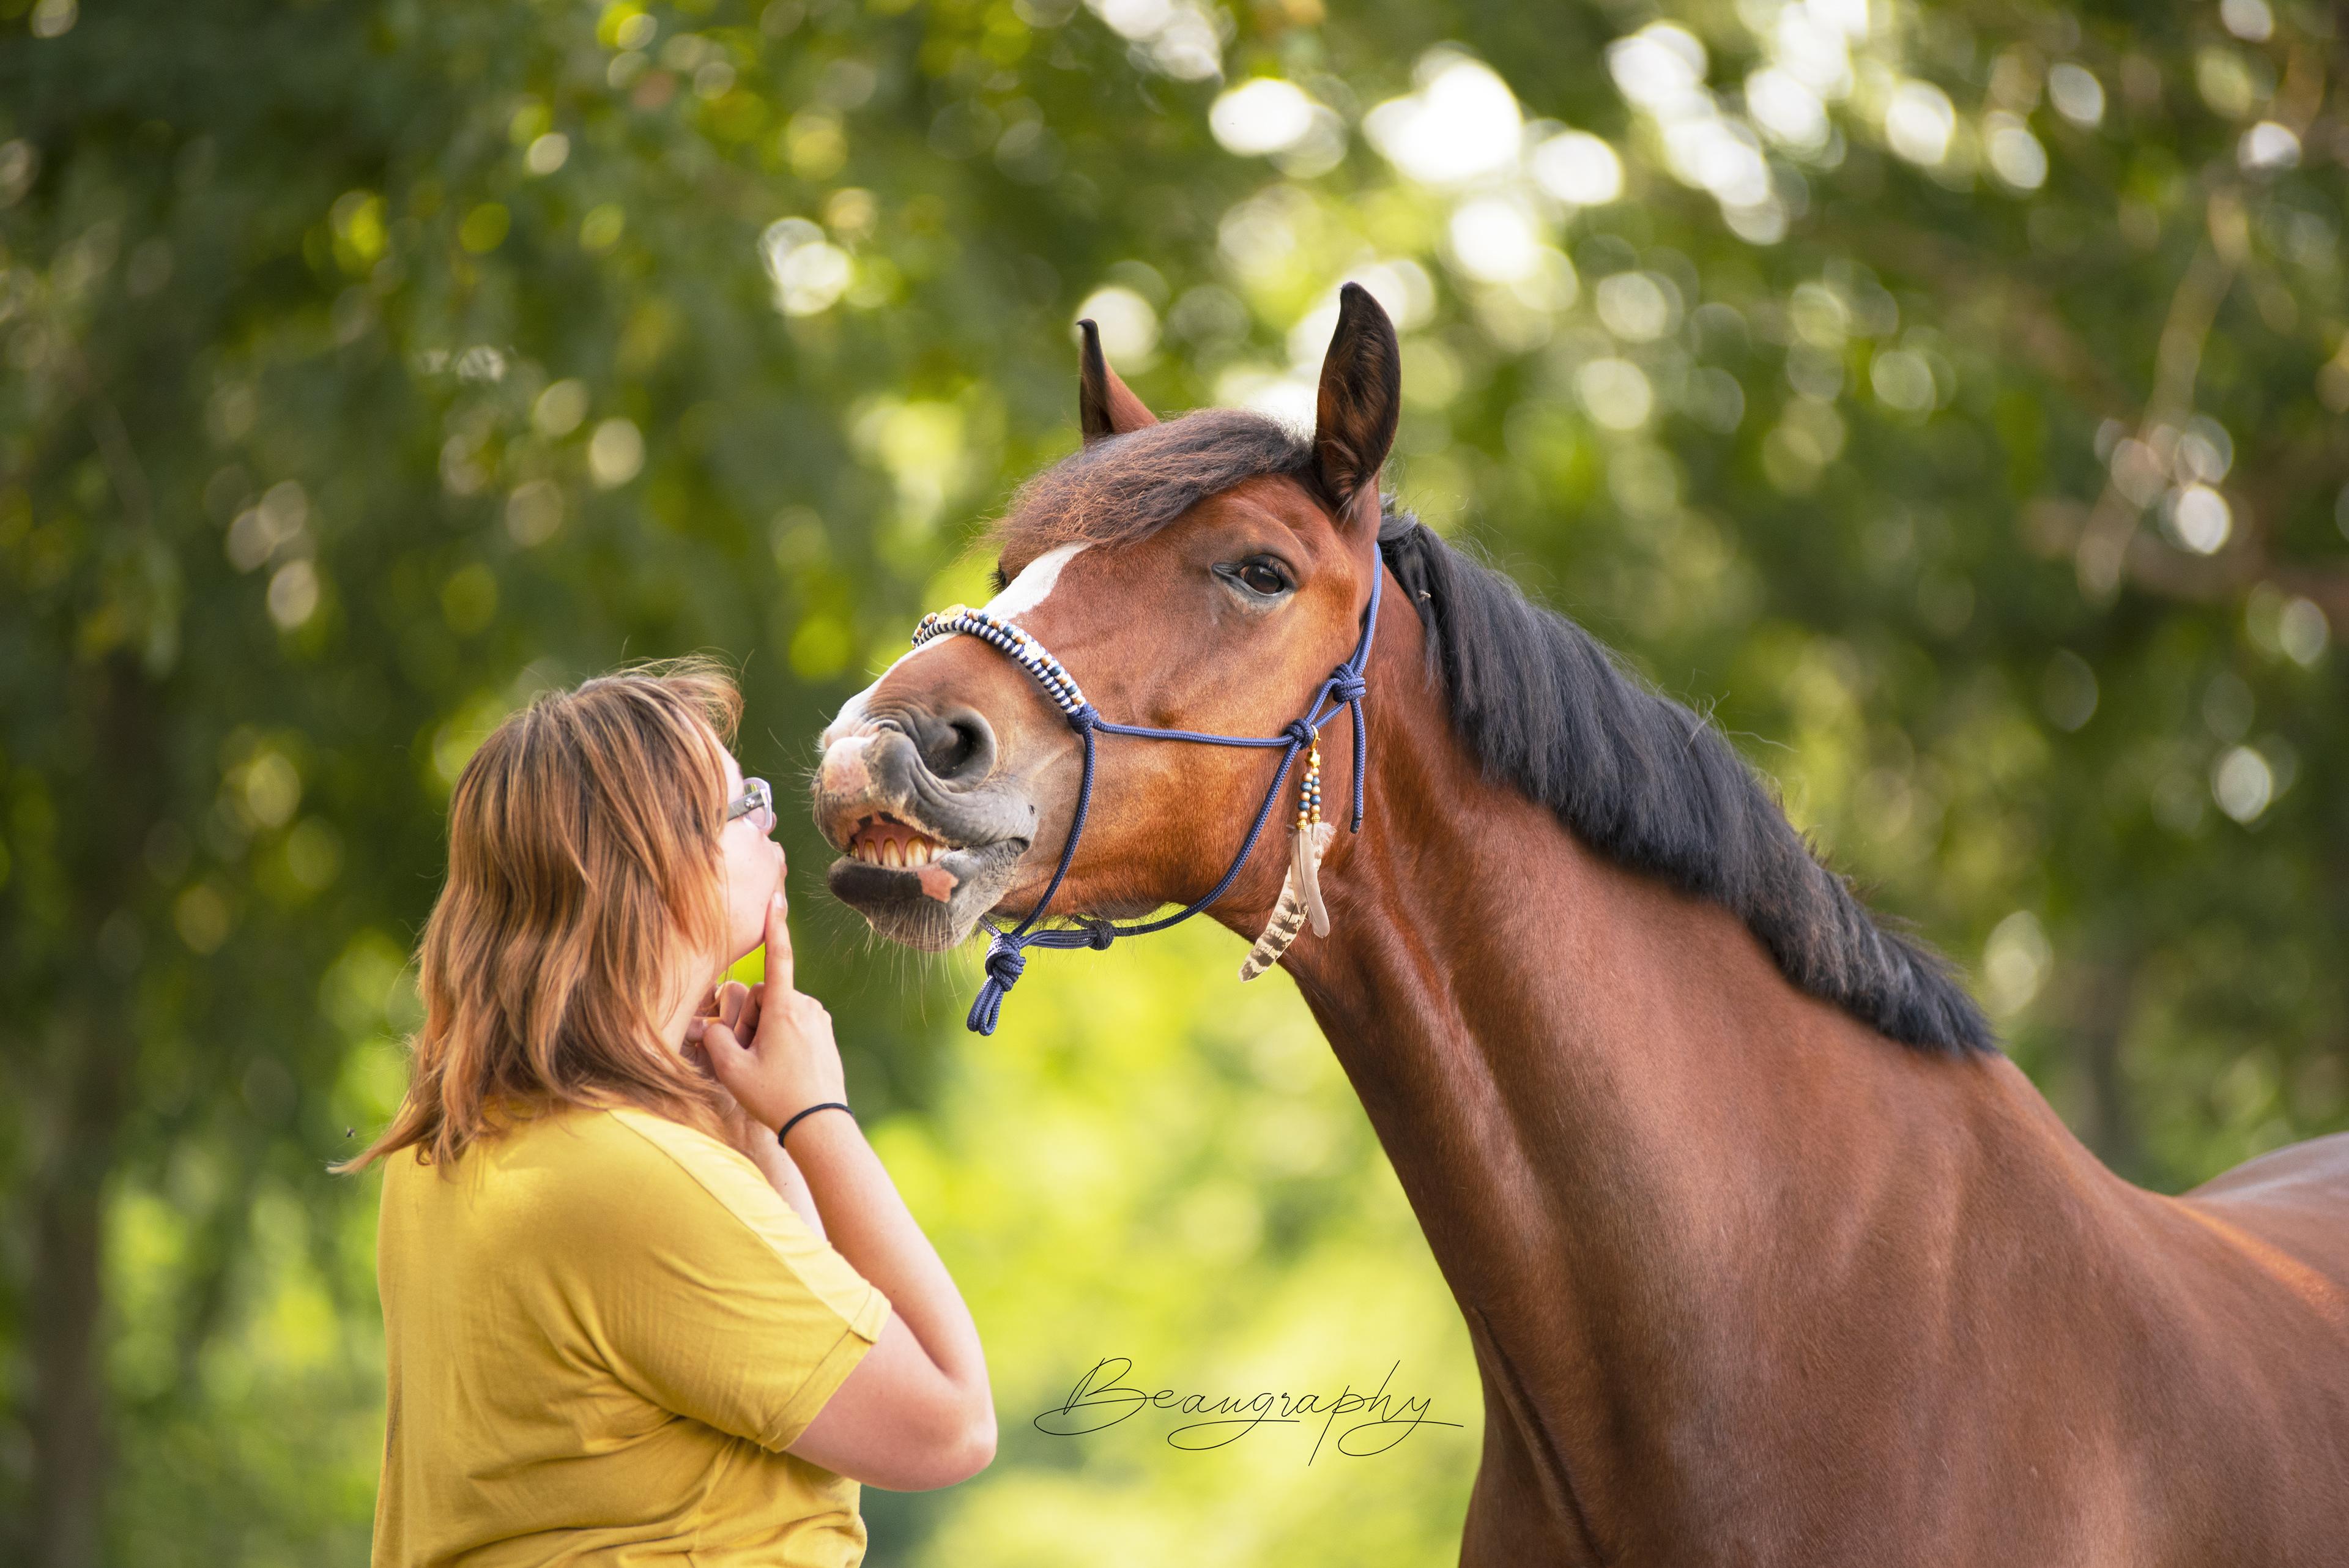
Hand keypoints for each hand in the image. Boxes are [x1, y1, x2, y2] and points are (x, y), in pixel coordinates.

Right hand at [689, 892, 846, 1135]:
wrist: (820, 1125)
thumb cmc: (775, 1098)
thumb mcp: (731, 1070)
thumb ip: (713, 1040)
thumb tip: (714, 1028)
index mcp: (785, 1008)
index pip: (777, 957)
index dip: (775, 926)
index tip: (777, 896)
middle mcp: (807, 1007)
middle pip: (764, 996)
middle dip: (750, 1019)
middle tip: (750, 1056)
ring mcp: (819, 1020)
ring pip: (778, 1011)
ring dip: (765, 1031)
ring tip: (767, 1066)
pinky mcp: (825, 1033)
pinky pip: (793, 1024)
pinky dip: (781, 1039)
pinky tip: (782, 1069)